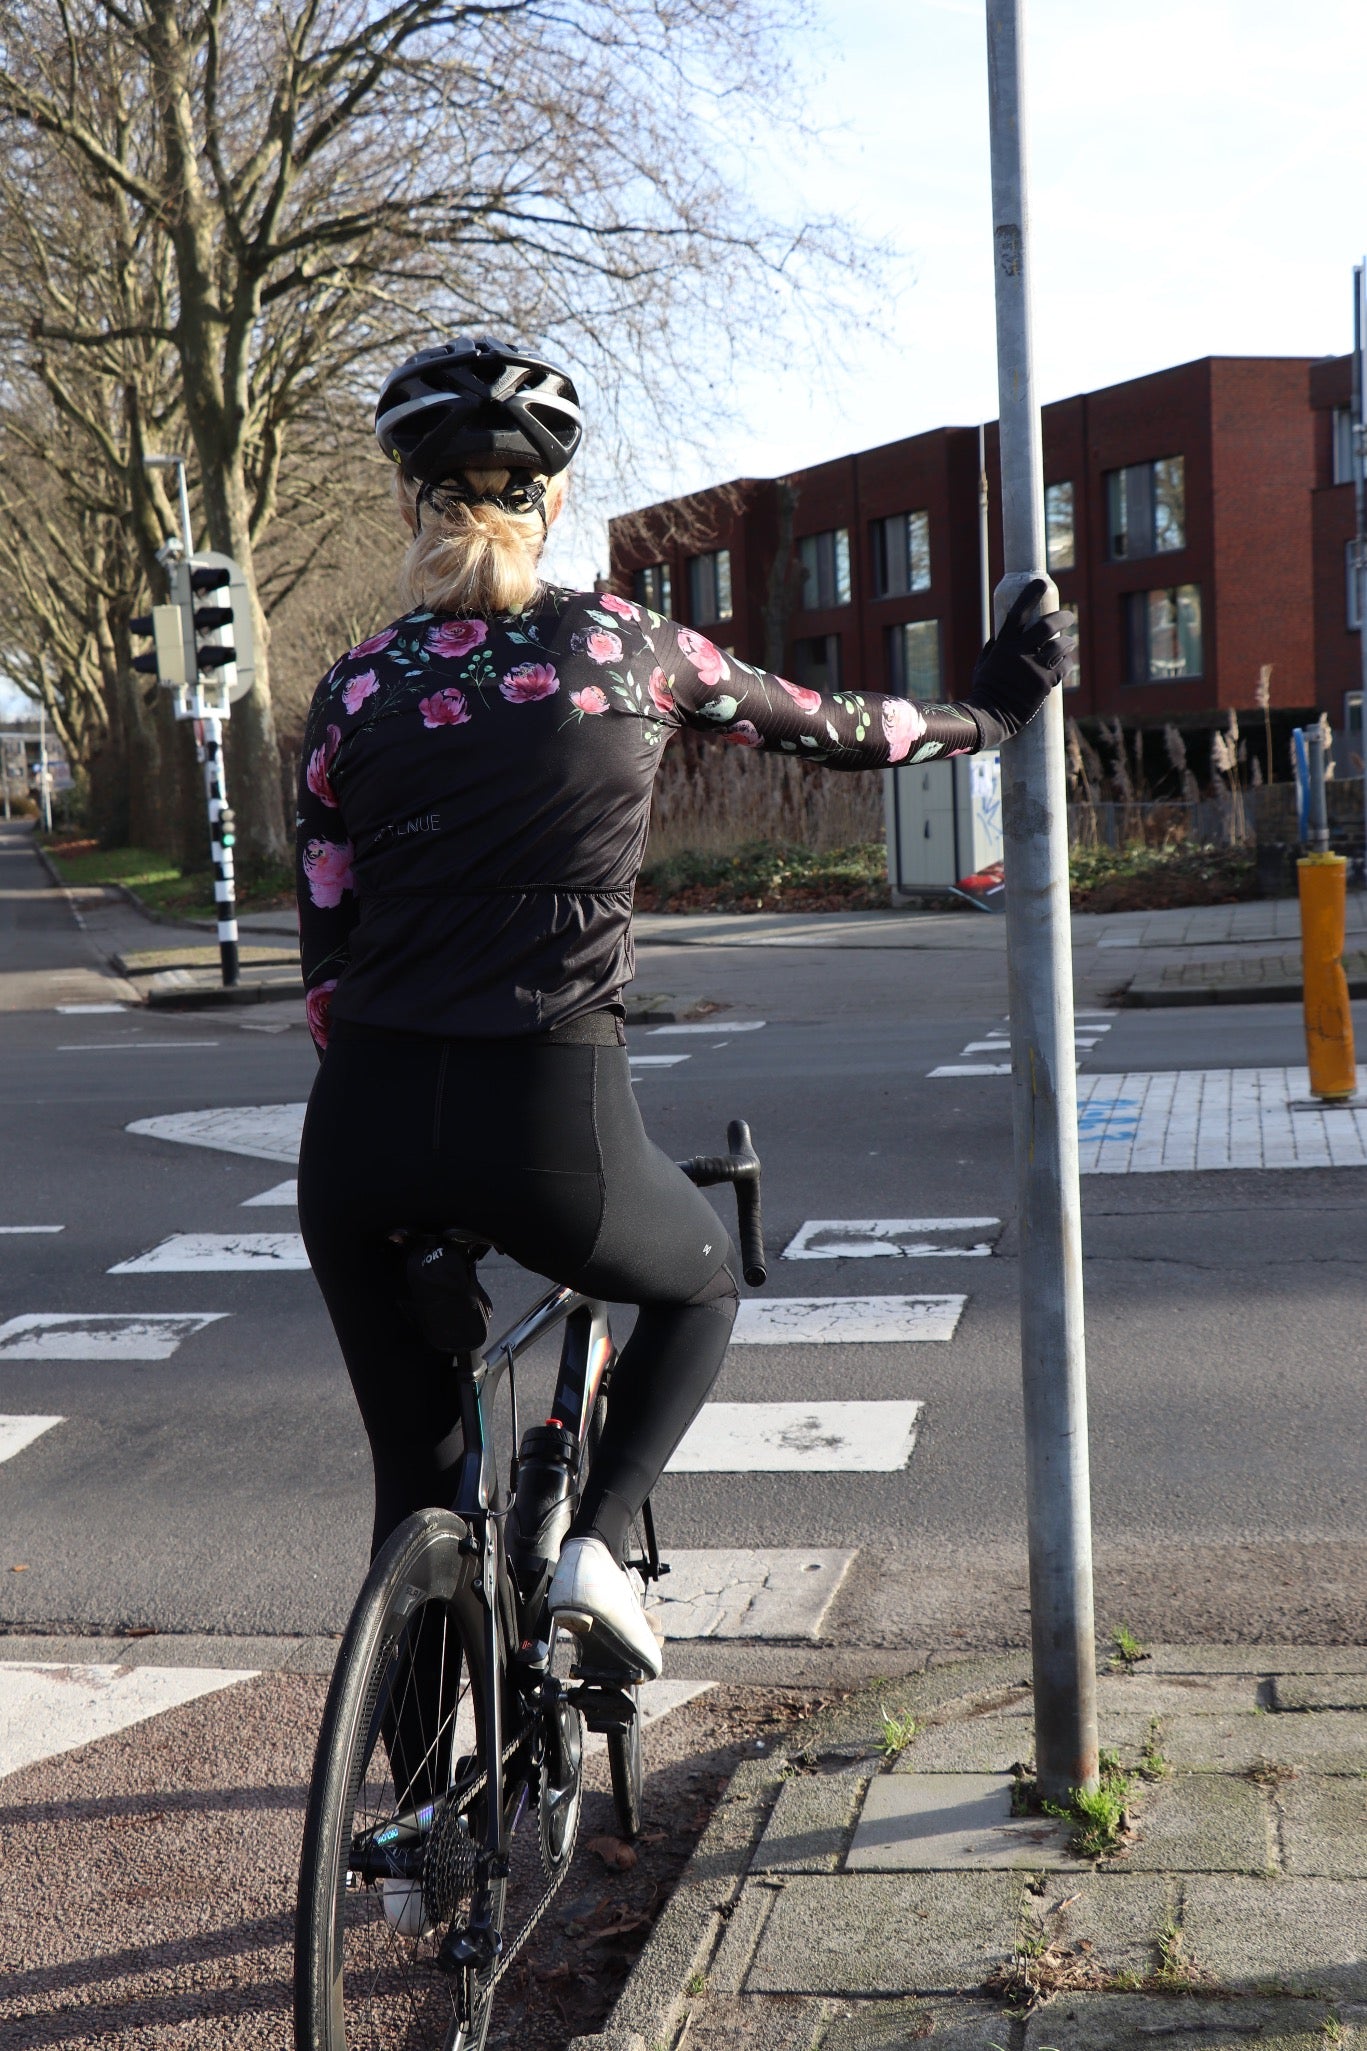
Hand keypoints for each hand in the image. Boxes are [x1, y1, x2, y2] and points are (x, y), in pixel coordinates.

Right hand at [968, 578, 1075, 735]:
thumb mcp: (982, 666)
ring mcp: (1033, 668)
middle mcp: (1019, 653)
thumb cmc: (983, 692)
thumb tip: (997, 638)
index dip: (1030, 595)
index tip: (1041, 583)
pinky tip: (1067, 663)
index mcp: (1003, 645)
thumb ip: (992, 650)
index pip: (1018, 613)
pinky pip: (1063, 667)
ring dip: (1069, 641)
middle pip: (1047, 625)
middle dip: (1062, 617)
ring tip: (1071, 641)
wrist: (990, 717)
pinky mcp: (1044, 683)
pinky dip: (1066, 663)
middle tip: (1069, 616)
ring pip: (1060, 645)